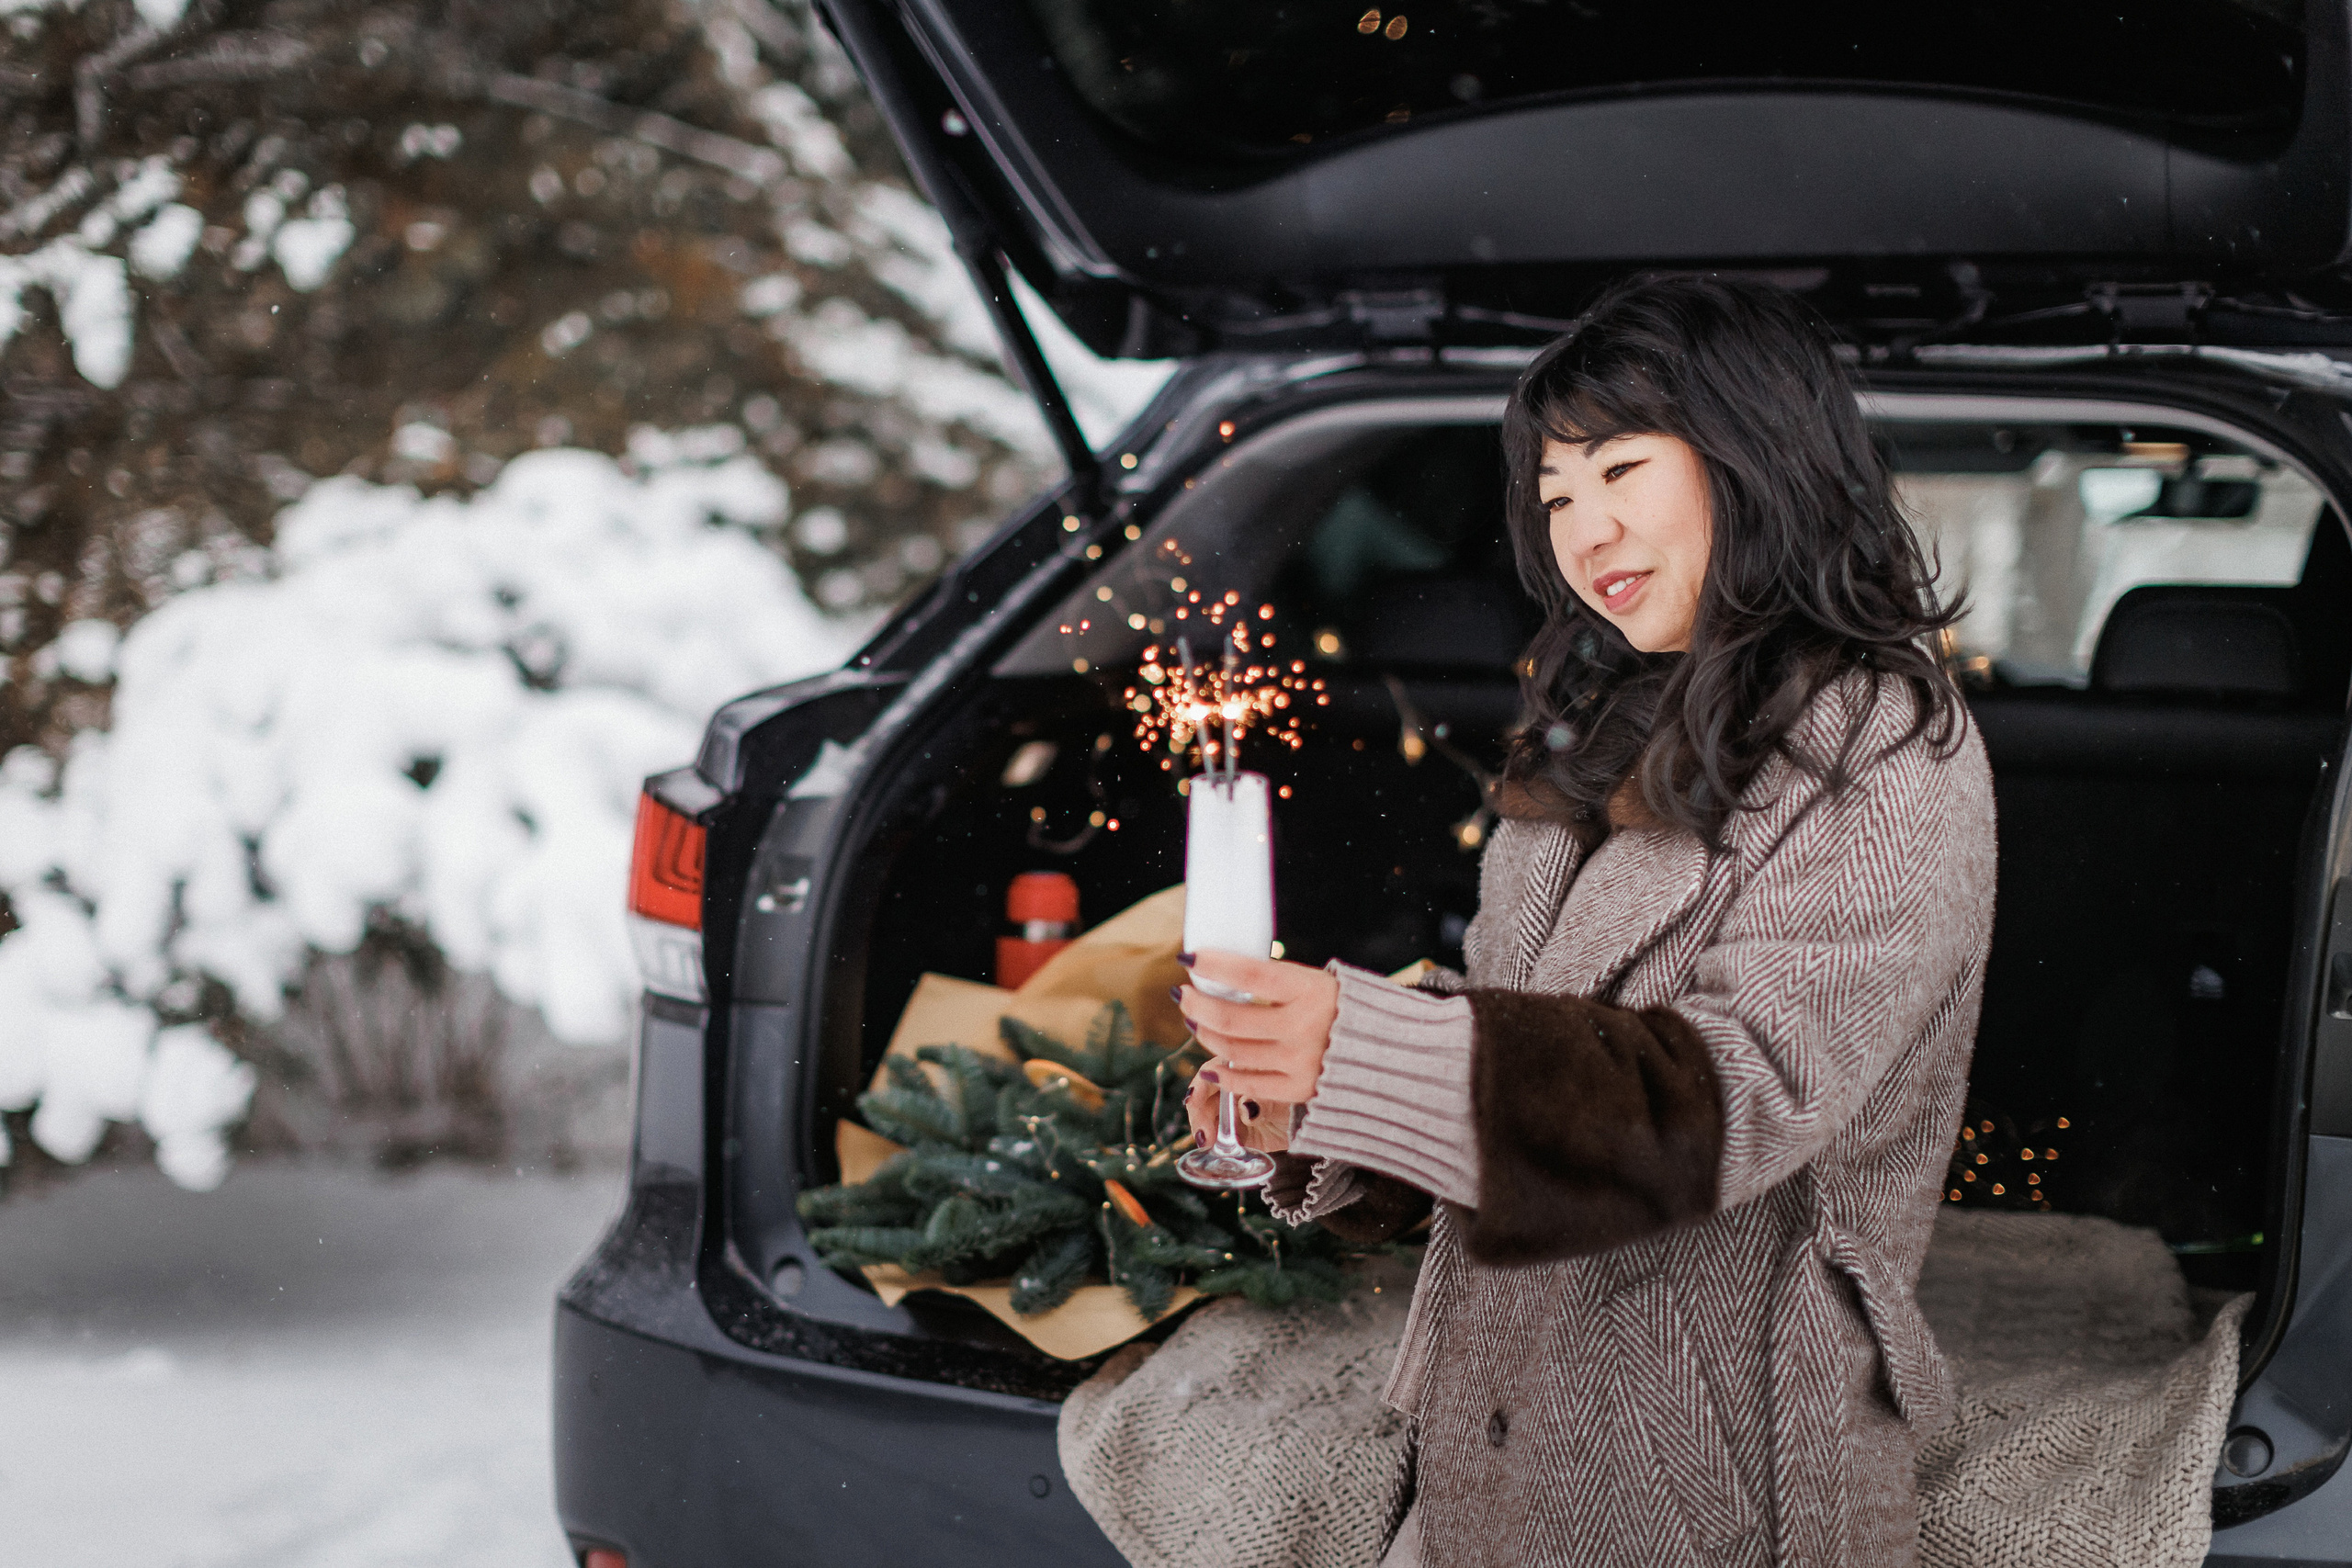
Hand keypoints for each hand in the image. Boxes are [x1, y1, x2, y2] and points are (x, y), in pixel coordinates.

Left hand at [1177, 950, 1339, 1115]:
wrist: (1388, 1050)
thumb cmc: (1343, 1009)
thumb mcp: (1318, 982)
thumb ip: (1277, 982)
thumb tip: (1225, 975)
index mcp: (1311, 990)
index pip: (1249, 975)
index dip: (1213, 966)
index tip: (1189, 959)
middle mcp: (1305, 1027)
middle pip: (1231, 1017)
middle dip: (1197, 1004)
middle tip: (1184, 994)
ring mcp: (1300, 1061)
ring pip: (1233, 1051)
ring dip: (1205, 1033)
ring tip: (1196, 1021)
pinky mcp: (1300, 1088)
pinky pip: (1248, 1083)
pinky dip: (1222, 1073)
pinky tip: (1211, 1063)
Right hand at [1183, 1074, 1295, 1153]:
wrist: (1317, 1127)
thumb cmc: (1303, 1102)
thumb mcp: (1287, 1101)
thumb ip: (1266, 1103)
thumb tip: (1246, 1108)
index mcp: (1246, 1069)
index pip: (1215, 1071)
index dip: (1201, 1084)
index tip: (1193, 1100)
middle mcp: (1235, 1086)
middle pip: (1205, 1095)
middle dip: (1199, 1113)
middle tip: (1203, 1134)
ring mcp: (1234, 1111)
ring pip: (1209, 1117)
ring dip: (1205, 1129)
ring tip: (1208, 1143)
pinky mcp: (1239, 1133)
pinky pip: (1221, 1138)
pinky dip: (1216, 1143)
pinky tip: (1215, 1149)